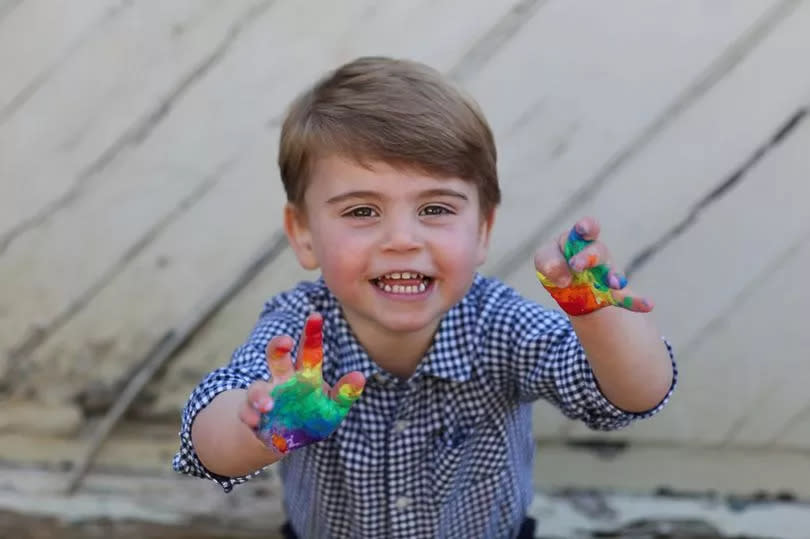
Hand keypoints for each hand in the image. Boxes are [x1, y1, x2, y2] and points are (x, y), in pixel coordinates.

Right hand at [238, 313, 364, 454]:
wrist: (289, 440)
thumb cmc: (314, 416)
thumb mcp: (333, 407)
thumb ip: (345, 393)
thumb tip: (360, 377)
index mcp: (304, 374)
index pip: (308, 350)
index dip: (311, 333)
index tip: (316, 316)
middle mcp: (282, 380)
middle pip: (277, 357)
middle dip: (278, 347)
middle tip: (286, 341)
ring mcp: (266, 396)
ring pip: (257, 387)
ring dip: (261, 395)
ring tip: (269, 405)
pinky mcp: (253, 414)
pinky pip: (247, 412)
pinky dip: (250, 415)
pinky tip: (256, 421)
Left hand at [534, 217, 652, 315]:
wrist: (569, 289)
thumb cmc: (555, 267)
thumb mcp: (544, 262)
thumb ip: (548, 262)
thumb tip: (563, 277)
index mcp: (577, 240)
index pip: (585, 229)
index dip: (586, 227)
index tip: (584, 229)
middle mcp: (595, 254)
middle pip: (597, 251)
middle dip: (588, 257)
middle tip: (576, 266)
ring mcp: (605, 274)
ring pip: (611, 272)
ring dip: (613, 277)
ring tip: (614, 285)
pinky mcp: (610, 294)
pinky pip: (626, 298)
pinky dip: (636, 302)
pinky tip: (648, 305)